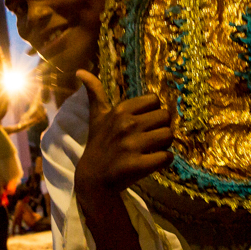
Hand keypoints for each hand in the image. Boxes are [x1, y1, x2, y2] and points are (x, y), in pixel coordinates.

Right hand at [74, 71, 172, 203]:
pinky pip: (167, 157)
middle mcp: (127, 125)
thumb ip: (94, 92)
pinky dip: (164, 161)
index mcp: (119, 110)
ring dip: (165, 144)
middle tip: (150, 138)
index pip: (154, 100)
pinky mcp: (139, 165)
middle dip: (161, 127)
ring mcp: (133, 145)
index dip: (152, 112)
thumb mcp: (96, 117)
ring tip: (152, 149)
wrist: (93, 179)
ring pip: (169, 136)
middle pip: (165, 117)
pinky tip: (153, 162)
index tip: (143, 123)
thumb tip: (81, 70)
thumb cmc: (98, 144)